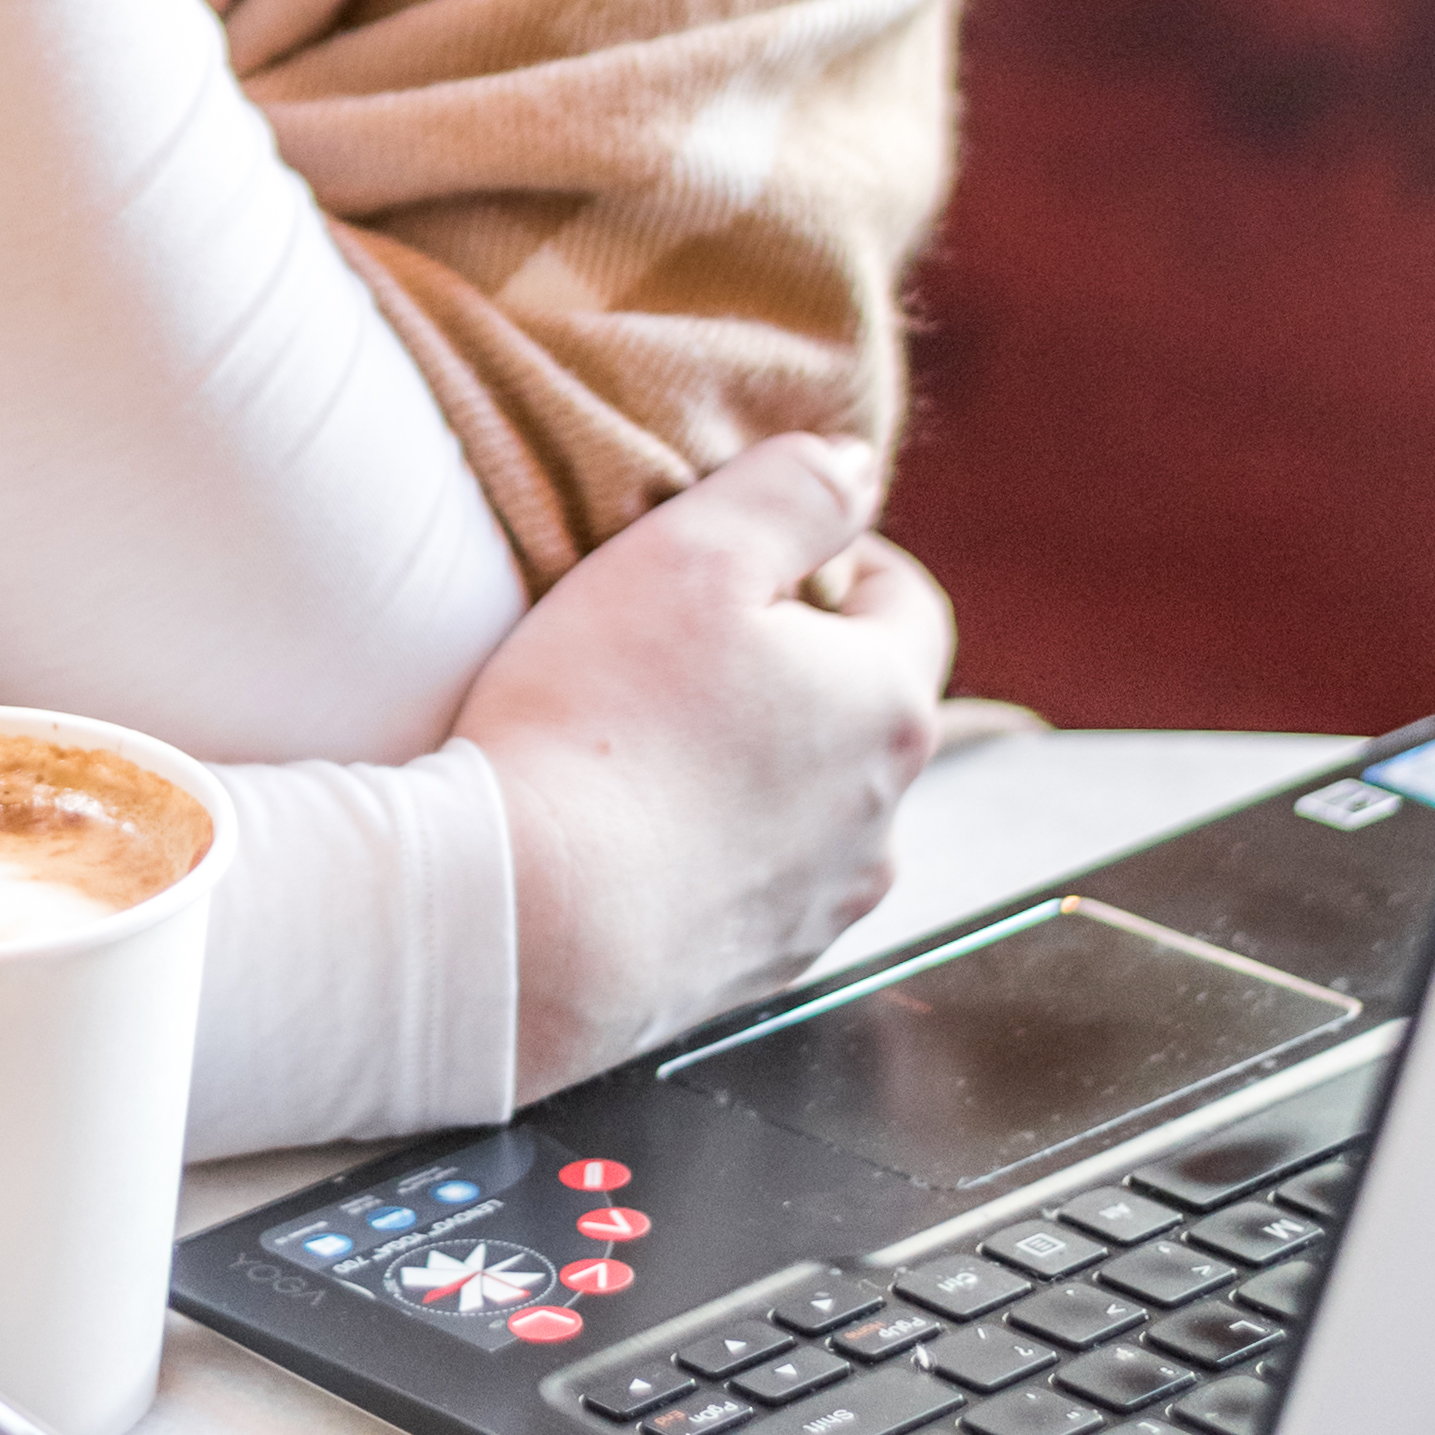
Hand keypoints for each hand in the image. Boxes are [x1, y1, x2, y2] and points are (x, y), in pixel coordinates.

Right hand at [451, 439, 954, 1100]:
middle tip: (678, 636)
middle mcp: (882, 814)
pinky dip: (714, 844)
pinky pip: (755, 878)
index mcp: (887, 702)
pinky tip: (631, 828)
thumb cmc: (600, 724)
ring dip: (757, 761)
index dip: (837, 555)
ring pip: (812, 799)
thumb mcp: (692, 552)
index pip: (906, 601)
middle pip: (858, 703)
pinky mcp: (757, 967)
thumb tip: (857, 467)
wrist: (528, 926)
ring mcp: (823, 903)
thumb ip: (792, 491)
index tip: (750, 553)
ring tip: (647, 738)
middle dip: (791, 662)